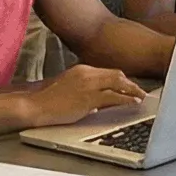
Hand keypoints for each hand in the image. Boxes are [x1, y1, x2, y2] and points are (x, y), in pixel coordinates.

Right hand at [22, 64, 147, 126]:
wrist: (34, 105)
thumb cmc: (47, 101)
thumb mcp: (68, 89)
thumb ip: (83, 91)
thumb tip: (97, 103)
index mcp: (81, 70)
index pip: (108, 72)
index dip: (122, 80)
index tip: (130, 86)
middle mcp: (86, 73)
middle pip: (117, 75)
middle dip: (130, 83)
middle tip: (140, 91)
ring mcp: (88, 84)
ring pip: (118, 83)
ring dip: (132, 90)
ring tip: (141, 97)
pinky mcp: (88, 98)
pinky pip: (114, 97)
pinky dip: (127, 99)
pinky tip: (134, 102)